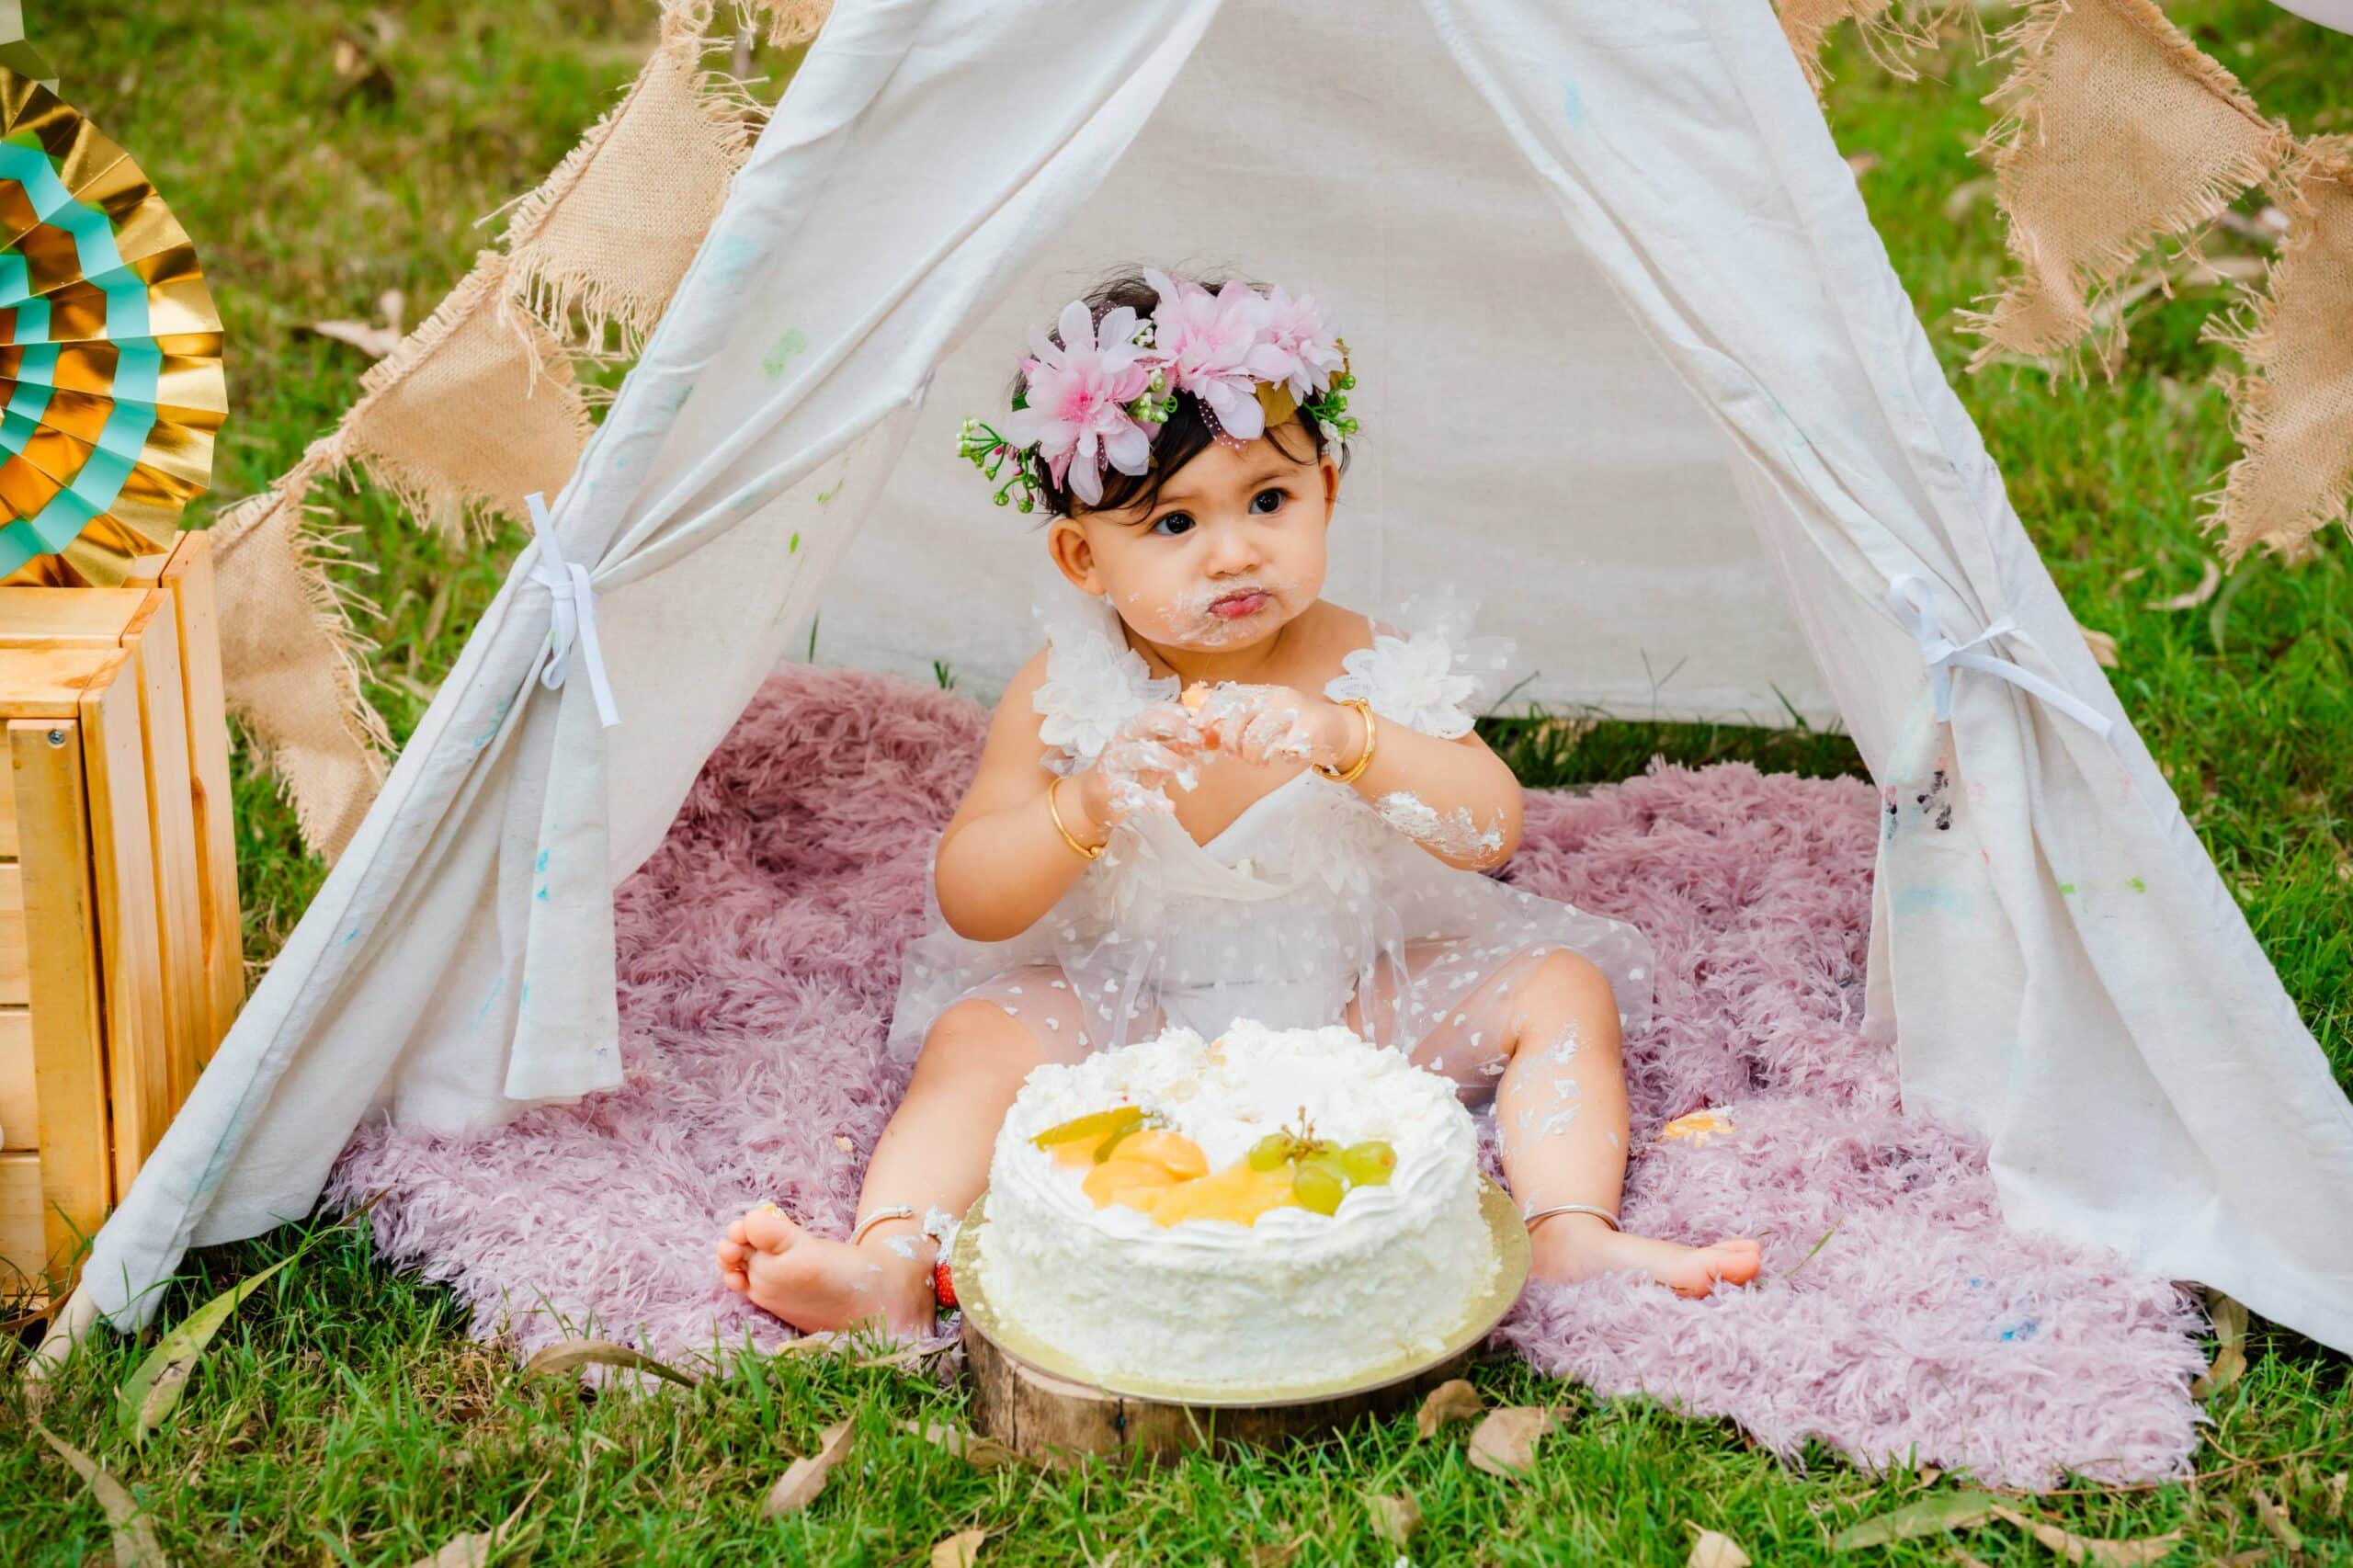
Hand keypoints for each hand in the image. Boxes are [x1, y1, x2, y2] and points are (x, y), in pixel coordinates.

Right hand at [1075, 699, 1205, 826]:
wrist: (1096, 799)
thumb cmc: (1131, 772)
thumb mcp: (1158, 756)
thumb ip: (1181, 747)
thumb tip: (1211, 737)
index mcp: (1133, 729)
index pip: (1154, 711)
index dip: (1178, 713)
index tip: (1200, 721)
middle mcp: (1122, 741)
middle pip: (1146, 723)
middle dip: (1175, 726)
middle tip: (1197, 738)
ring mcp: (1116, 765)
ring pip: (1141, 754)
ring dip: (1170, 761)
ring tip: (1189, 774)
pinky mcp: (1113, 790)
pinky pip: (1134, 794)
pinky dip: (1154, 802)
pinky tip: (1170, 808)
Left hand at [1188, 683, 1352, 770]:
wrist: (1339, 728)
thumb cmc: (1297, 724)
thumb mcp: (1268, 714)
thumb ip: (1240, 717)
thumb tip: (1202, 723)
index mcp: (1265, 692)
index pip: (1229, 695)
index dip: (1210, 711)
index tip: (1200, 728)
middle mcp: (1278, 698)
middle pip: (1238, 718)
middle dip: (1231, 742)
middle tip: (1237, 754)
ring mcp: (1295, 712)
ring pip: (1257, 738)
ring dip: (1253, 756)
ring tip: (1260, 760)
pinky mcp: (1311, 730)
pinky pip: (1284, 750)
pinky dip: (1283, 758)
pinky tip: (1288, 755)